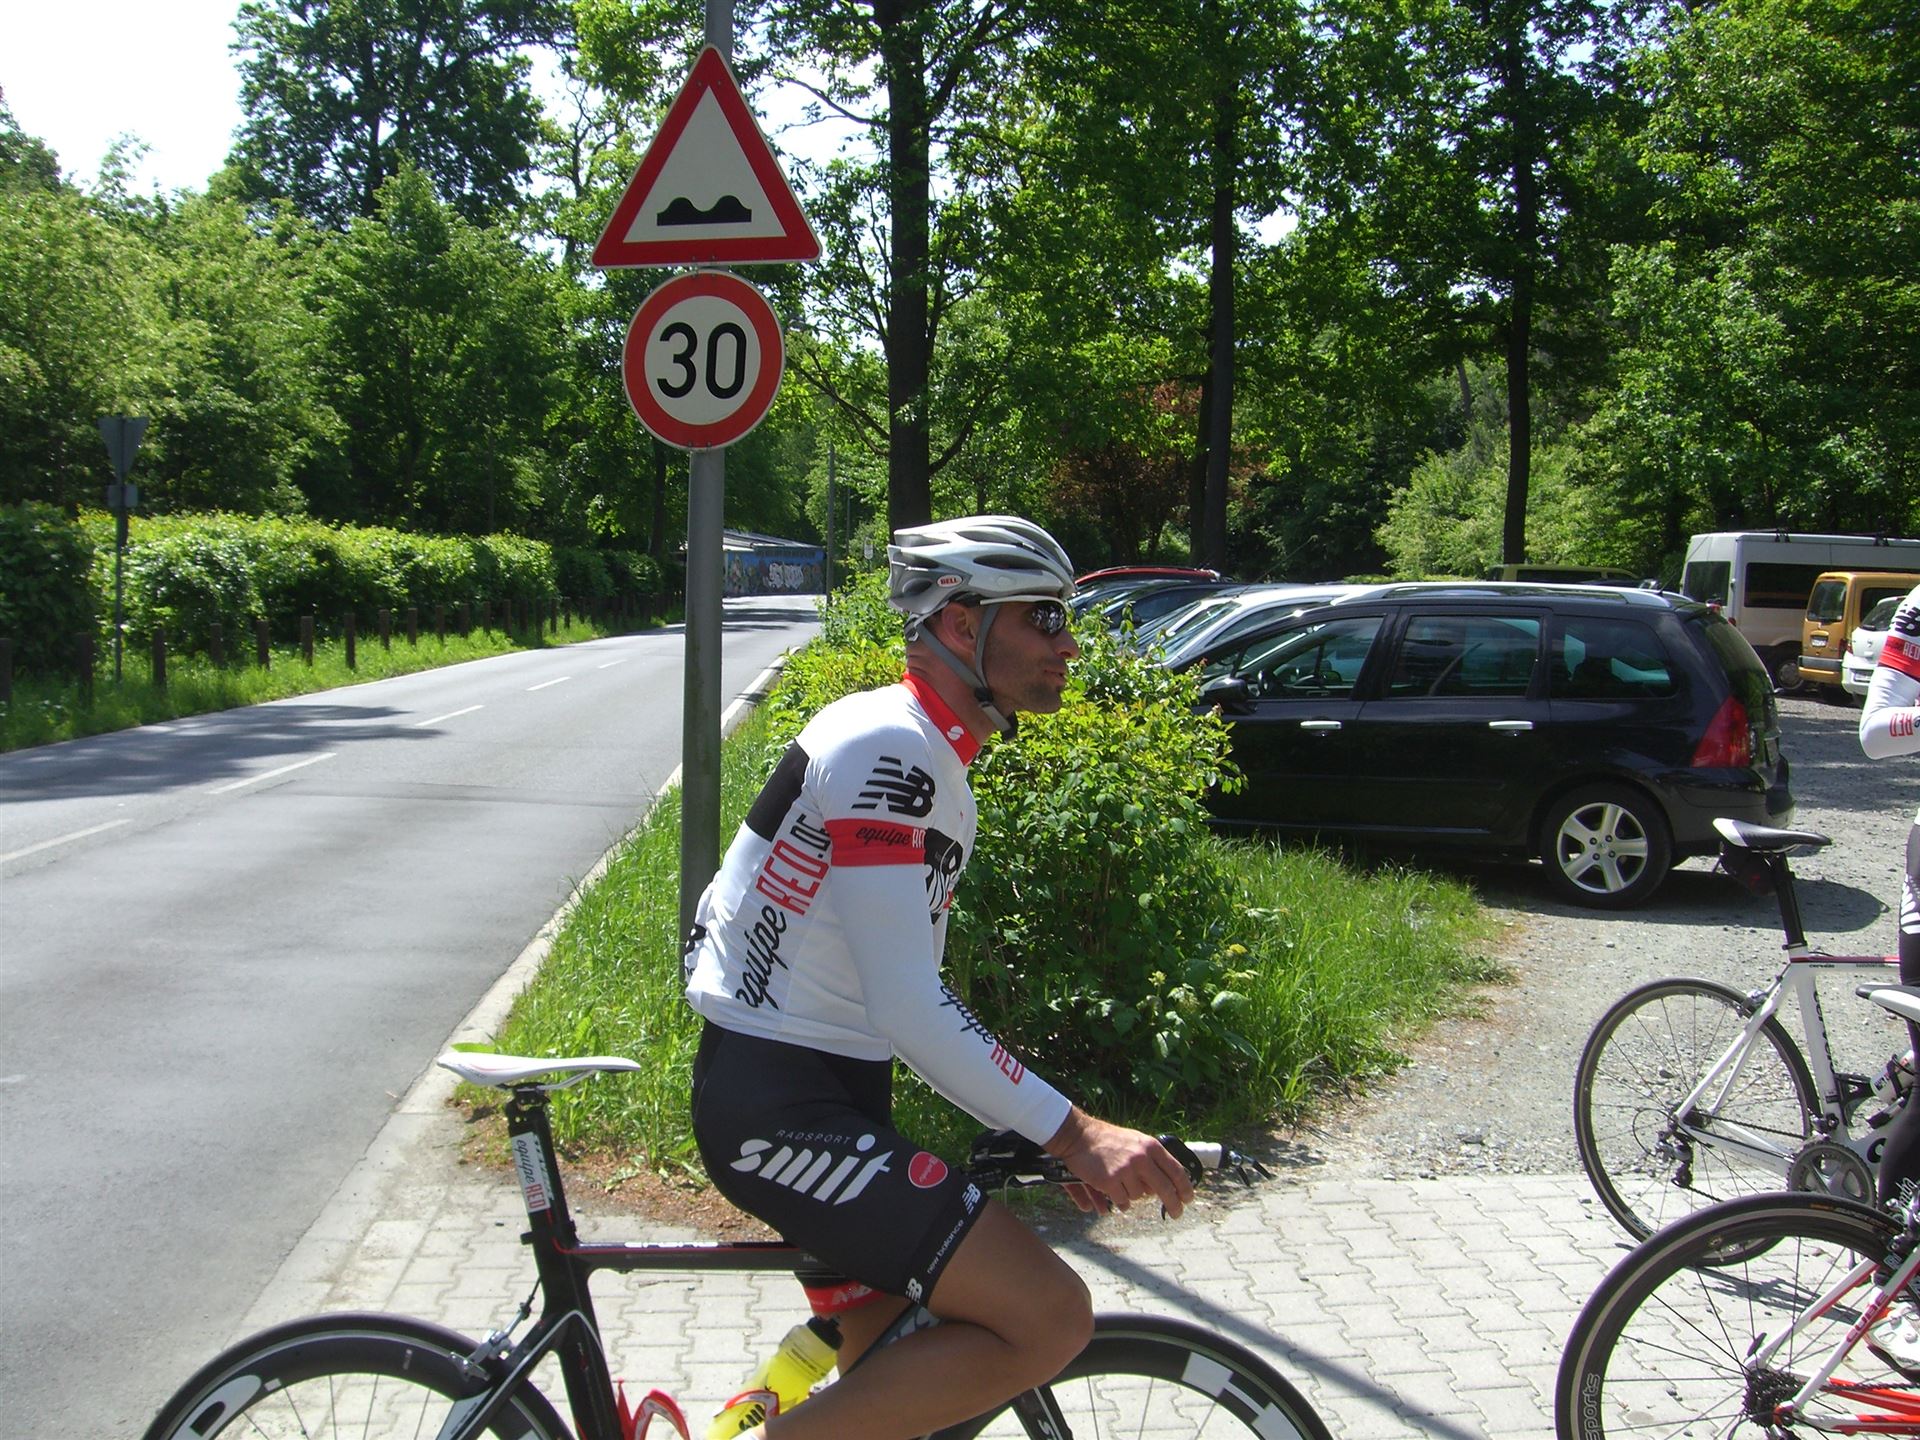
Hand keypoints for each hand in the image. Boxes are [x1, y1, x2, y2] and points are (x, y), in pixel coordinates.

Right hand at [1044, 1108, 1196, 1218]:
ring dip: (1134, 1194)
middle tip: (1176, 1213)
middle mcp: (1141, 1158)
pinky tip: (1113, 1190)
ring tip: (1122, 1182)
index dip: (1185, 1188)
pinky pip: (1123, 1201)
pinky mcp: (1110, 1181)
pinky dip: (1120, 1199)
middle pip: (1166, 1189)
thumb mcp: (1136, 1142)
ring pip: (1140, 1196)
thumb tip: (1169, 1181)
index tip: (1188, 1198)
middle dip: (1173, 1204)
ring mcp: (1126, 1170)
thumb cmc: (1109, 1140)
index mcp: (1151, 1146)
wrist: (1080, 1136)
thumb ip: (1153, 1159)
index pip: (1176, 1171)